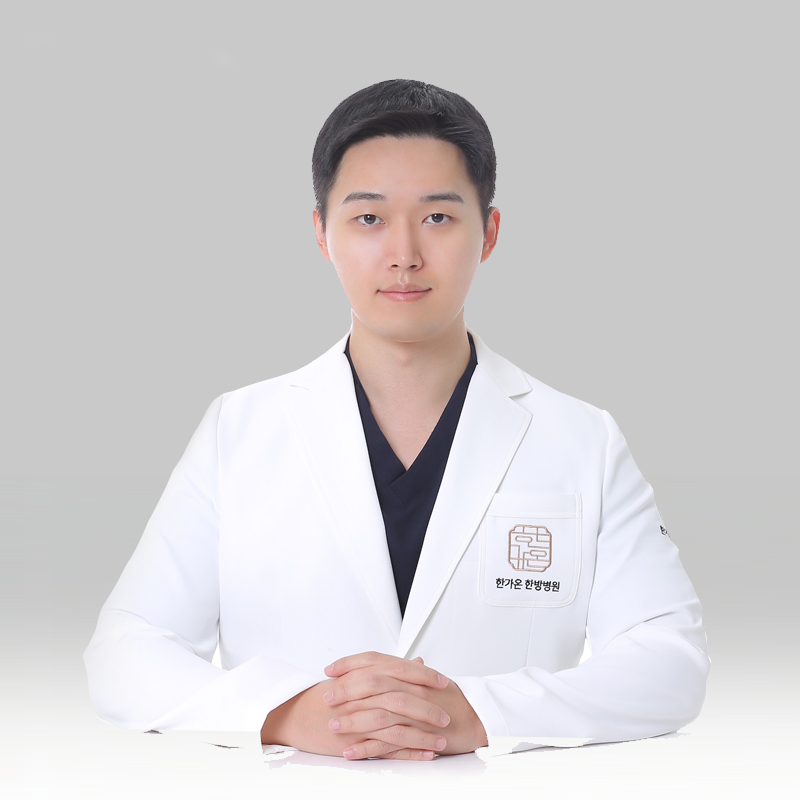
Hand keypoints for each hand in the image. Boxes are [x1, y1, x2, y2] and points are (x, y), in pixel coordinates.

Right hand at [260, 660, 446, 759]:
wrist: (295, 713)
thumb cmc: (328, 695)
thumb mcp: (358, 675)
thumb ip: (390, 668)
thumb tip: (418, 661)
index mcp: (363, 674)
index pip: (398, 670)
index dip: (423, 676)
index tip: (443, 682)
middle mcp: (361, 695)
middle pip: (400, 698)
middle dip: (427, 708)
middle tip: (446, 715)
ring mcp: (357, 719)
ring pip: (396, 726)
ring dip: (421, 735)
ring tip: (440, 740)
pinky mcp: (353, 741)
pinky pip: (385, 748)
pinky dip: (407, 752)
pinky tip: (424, 754)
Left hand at [323, 651, 488, 759]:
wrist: (477, 717)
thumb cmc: (451, 698)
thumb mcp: (425, 679)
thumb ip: (403, 672)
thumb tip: (381, 666)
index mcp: (409, 672)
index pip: (374, 660)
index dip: (350, 663)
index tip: (331, 670)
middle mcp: (411, 687)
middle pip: (372, 684)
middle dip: (345, 691)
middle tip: (327, 698)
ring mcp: (415, 711)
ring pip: (378, 713)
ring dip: (352, 720)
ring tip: (334, 726)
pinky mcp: (419, 735)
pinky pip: (389, 742)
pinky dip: (367, 747)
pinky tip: (351, 751)